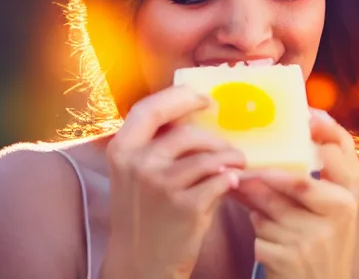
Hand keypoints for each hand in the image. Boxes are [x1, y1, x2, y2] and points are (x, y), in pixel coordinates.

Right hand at [100, 86, 245, 278]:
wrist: (139, 264)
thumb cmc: (143, 211)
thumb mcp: (136, 173)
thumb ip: (155, 143)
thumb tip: (194, 113)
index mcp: (123, 149)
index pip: (150, 108)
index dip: (180, 97)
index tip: (204, 98)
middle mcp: (138, 163)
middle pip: (187, 132)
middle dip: (213, 137)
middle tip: (226, 144)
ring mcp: (161, 185)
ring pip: (208, 156)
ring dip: (229, 157)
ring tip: (235, 163)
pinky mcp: (185, 207)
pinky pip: (219, 179)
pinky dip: (229, 179)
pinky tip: (230, 183)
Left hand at [232, 110, 358, 278]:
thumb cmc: (323, 235)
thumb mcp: (330, 204)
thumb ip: (315, 172)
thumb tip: (291, 129)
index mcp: (350, 192)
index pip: (339, 152)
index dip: (324, 130)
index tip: (305, 116)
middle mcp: (339, 213)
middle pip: (295, 181)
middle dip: (263, 175)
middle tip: (235, 162)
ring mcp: (316, 238)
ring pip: (269, 207)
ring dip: (252, 202)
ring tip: (240, 191)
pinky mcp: (293, 259)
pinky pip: (260, 233)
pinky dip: (256, 231)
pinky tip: (262, 232)